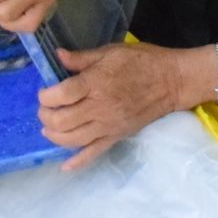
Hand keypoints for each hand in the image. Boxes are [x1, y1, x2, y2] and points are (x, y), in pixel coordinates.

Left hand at [36, 43, 203, 169]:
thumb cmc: (142, 61)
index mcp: (97, 83)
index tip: (44, 92)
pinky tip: (64, 166)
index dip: (46, 95)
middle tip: (45, 108)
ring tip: (50, 127)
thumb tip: (57, 55)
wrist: (173, 81)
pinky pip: (94, 153)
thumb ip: (82, 58)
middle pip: (63, 121)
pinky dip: (77, 162)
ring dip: (55, 136)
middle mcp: (100, 107)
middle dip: (46, 116)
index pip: (62, 95)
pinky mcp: (116, 136)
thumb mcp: (111, 51)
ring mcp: (109, 125)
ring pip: (73, 140)